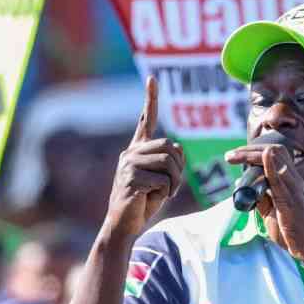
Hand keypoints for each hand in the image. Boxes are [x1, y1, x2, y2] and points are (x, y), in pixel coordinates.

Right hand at [105, 76, 184, 240]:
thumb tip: (177, 148)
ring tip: (163, 194)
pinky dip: (165, 193)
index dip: (150, 99)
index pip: (146, 120)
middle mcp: (131, 152)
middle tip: (171, 187)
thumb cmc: (144, 202)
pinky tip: (151, 200)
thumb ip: (169, 162)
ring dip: (174, 183)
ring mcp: (128, 165)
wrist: (124, 225)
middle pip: (171, 147)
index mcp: (138, 150)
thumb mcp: (160, 179)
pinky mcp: (130, 179)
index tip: (152, 78)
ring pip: (169, 163)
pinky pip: (162, 180)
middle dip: (179, 169)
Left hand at [225, 144, 303, 268]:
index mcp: (291, 182)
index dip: (255, 151)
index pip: (276, 155)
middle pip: (275, 152)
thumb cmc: (293, 232)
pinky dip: (271, 166)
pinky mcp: (291, 201)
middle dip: (249, 150)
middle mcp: (295, 181)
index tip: (236, 155)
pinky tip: (264, 156)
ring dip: (252, 156)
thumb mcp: (272, 212)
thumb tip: (245, 187)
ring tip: (233, 157)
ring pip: (276, 161)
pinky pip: (280, 180)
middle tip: (230, 156)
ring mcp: (294, 189)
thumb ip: (261, 199)